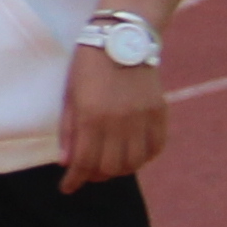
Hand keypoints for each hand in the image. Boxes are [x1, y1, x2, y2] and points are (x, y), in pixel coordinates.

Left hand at [59, 45, 167, 189]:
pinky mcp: (159, 112)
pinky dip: (143, 158)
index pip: (84, 162)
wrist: (122, 38)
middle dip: (95, 176)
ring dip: (119, 170)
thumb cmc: (88, 65)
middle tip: (87, 173)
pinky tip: (132, 155)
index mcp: (91, 117)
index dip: (75, 180)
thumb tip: (67, 163)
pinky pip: (155, 148)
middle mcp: (119, 122)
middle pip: (110, 168)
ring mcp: (142, 118)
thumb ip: (69, 130)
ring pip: (134, 163)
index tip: (68, 188)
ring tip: (108, 165)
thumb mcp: (70, 95)